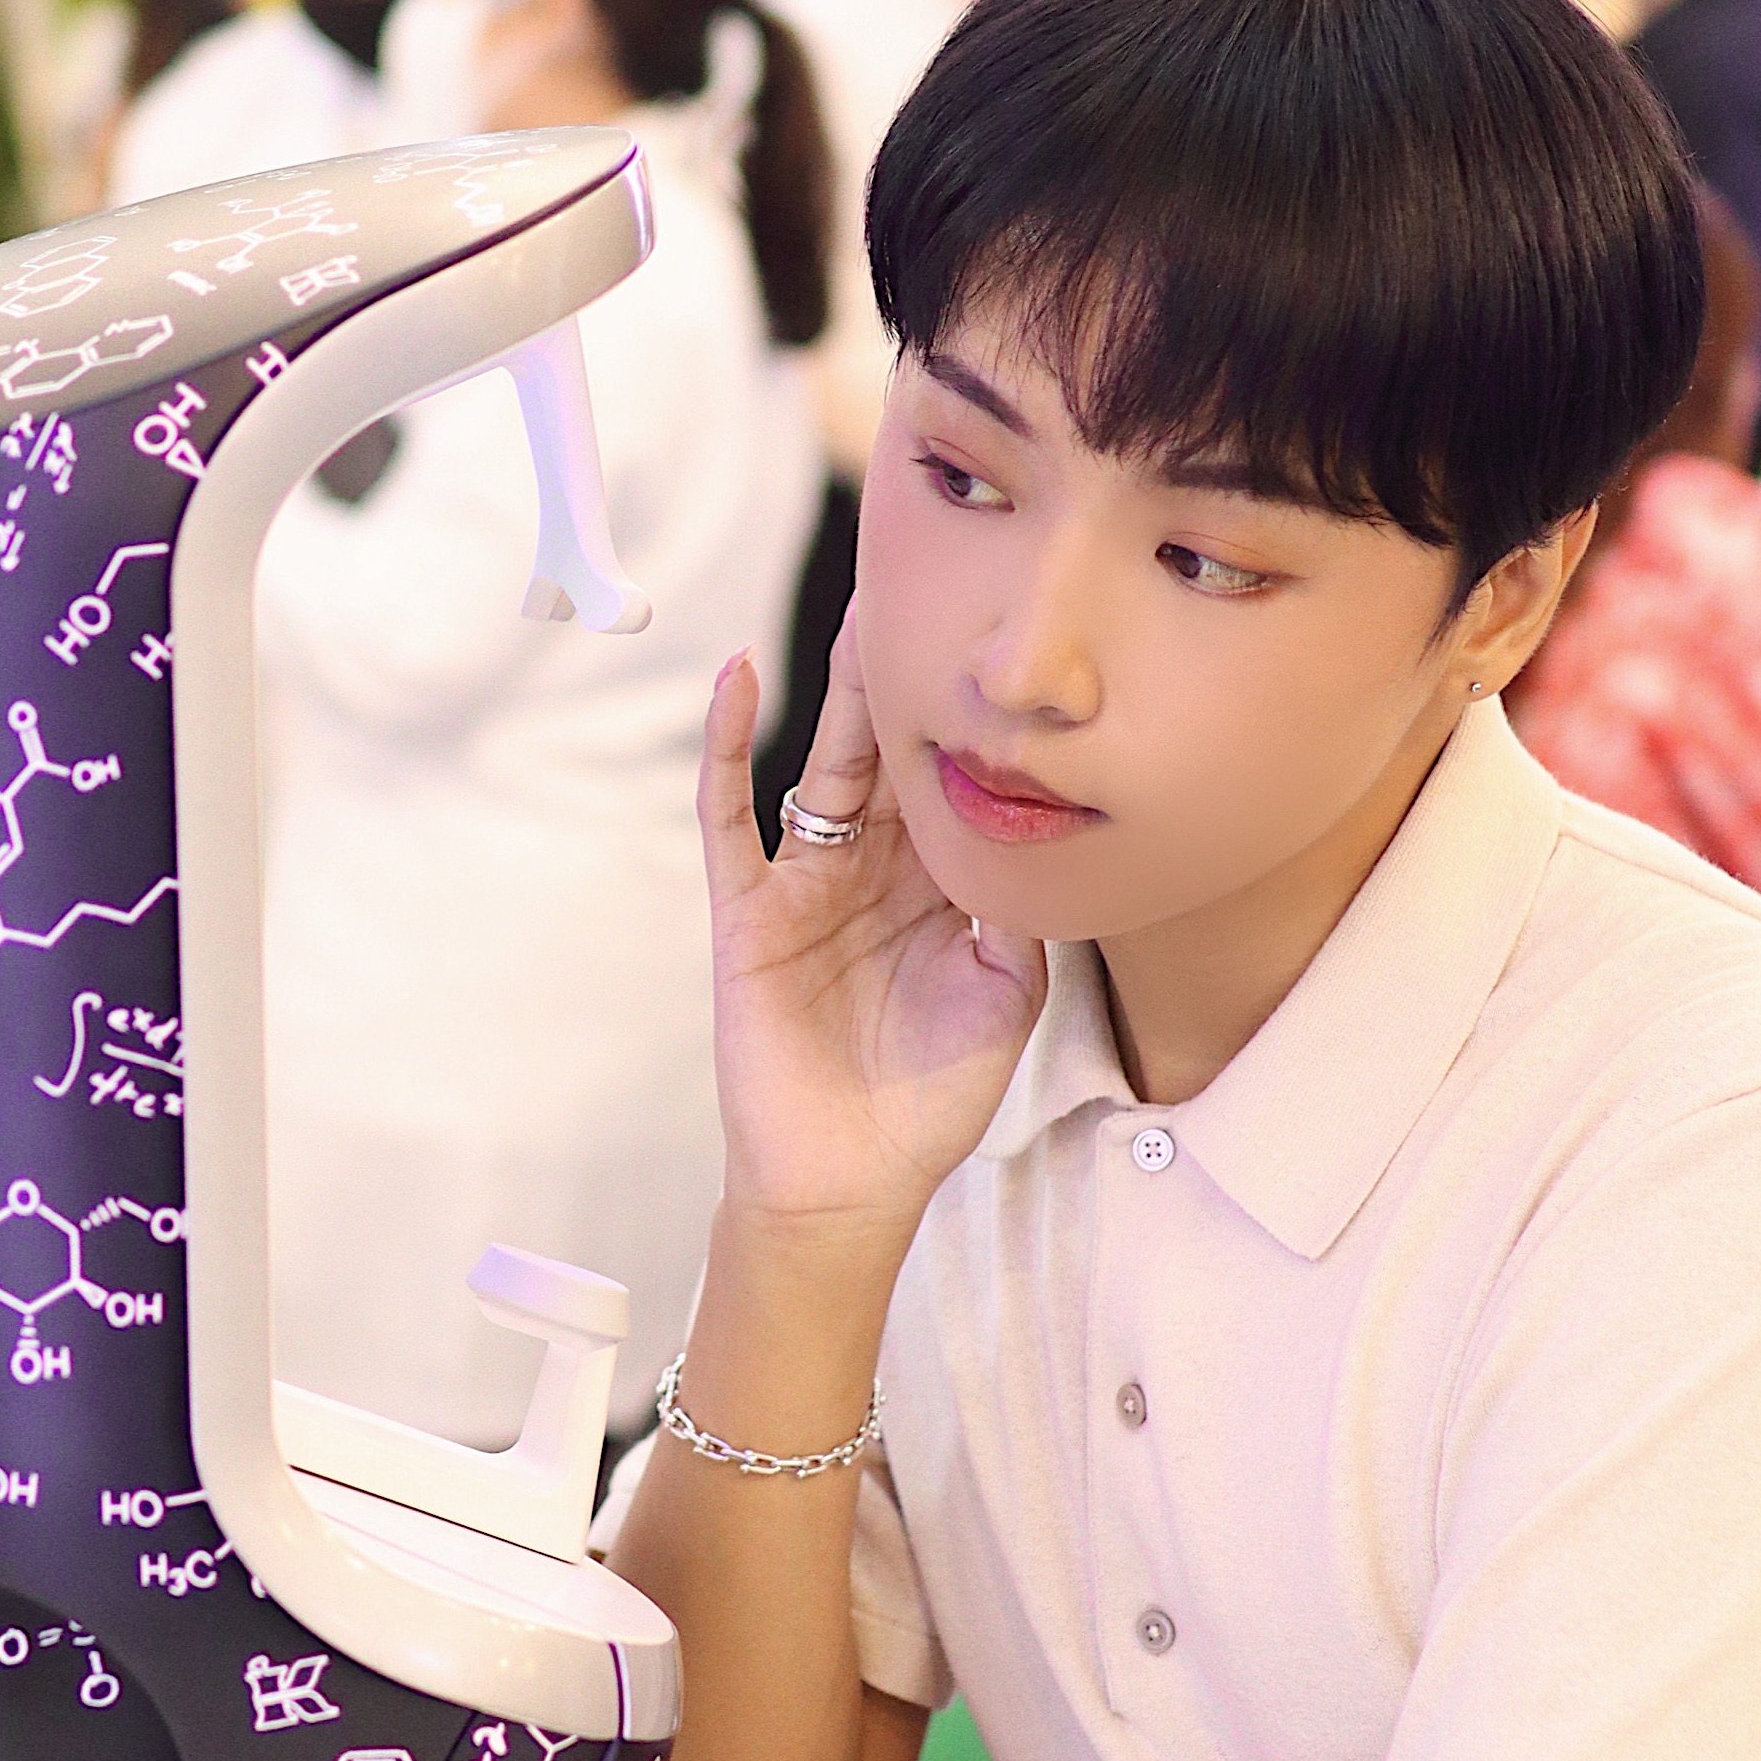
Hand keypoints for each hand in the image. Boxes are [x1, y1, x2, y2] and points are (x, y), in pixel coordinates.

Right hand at [700, 618, 1045, 1239]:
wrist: (852, 1182)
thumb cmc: (931, 1100)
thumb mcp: (1007, 995)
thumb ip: (1019, 910)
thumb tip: (1032, 826)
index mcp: (937, 884)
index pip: (956, 778)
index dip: (975, 715)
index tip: (1004, 636)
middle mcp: (872, 870)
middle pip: (894, 750)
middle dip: (912, 674)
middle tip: (935, 578)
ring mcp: (805, 883)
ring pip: (826, 764)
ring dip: (844, 690)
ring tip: (863, 609)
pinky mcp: (748, 911)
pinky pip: (730, 815)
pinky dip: (727, 746)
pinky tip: (735, 680)